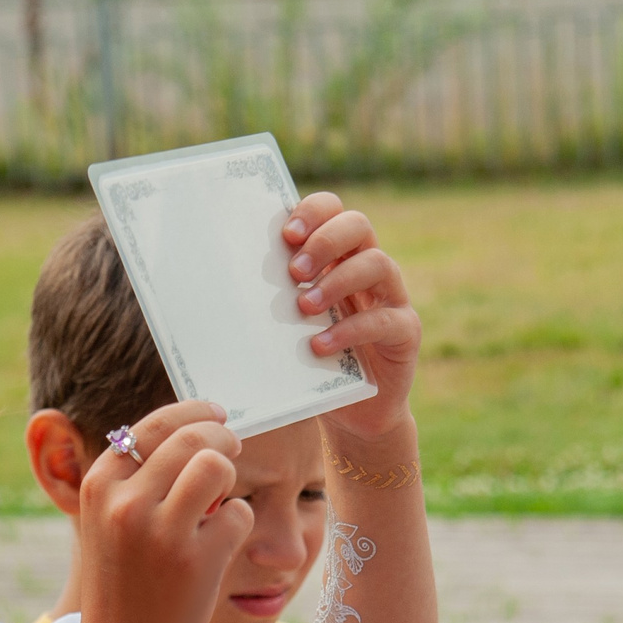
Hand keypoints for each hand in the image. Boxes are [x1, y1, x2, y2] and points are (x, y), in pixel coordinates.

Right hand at [73, 399, 252, 622]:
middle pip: (192, 437)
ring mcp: (161, 532)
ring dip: (230, 472)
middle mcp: (126, 503)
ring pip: (216, 465)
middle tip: (234, 445)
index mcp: (99, 486)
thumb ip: (136, 478)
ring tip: (224, 495)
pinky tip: (220, 544)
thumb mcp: (109, 522)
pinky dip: (238, 523)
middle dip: (222, 436)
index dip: (192, 413)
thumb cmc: (123, 582)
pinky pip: (239, 513)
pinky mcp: (197, 560)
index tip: (215, 415)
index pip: (152, 425)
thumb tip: (189, 426)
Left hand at [284, 194, 418, 439]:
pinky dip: (349, 330)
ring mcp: (392, 297)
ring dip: (337, 280)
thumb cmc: (313, 360)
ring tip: (305, 307)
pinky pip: (384, 320)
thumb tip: (218, 284)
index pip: (333, 210)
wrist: (351, 411)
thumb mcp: (288, 325)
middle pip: (358, 225)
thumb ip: (271, 300)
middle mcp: (369, 267)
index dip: (313, 212)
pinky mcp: (405, 331)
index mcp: (339, 255)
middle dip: (324, 241)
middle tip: (295, 271)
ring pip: (377, 264)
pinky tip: (320, 345)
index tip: (286, 234)